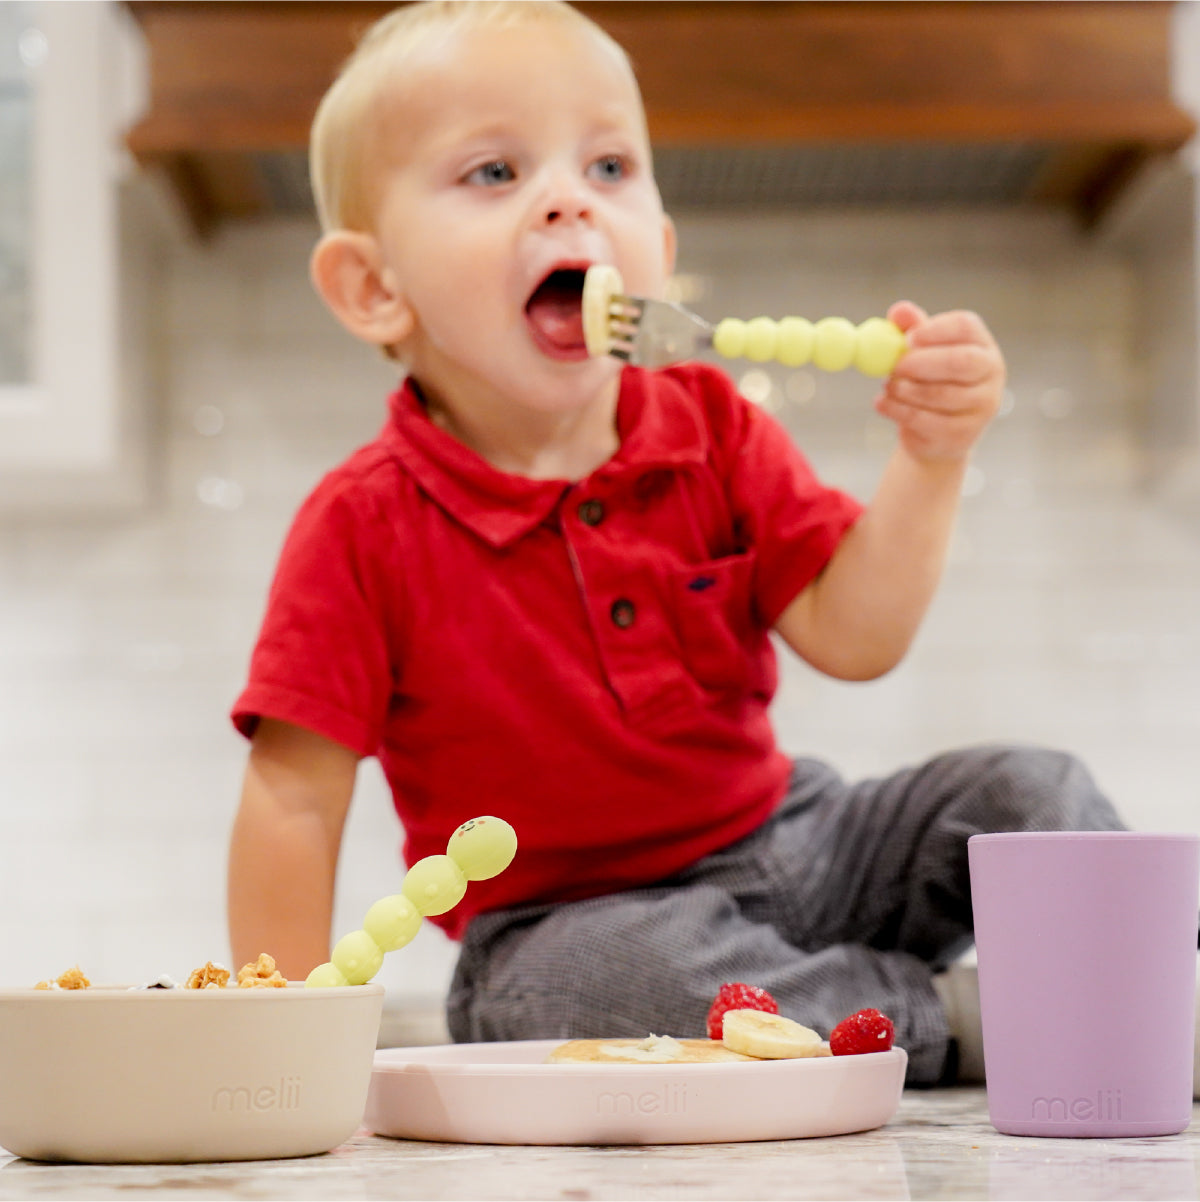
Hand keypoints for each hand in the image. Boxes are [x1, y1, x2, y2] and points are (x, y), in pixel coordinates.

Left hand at [876, 301, 1005, 463]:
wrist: (936, 433)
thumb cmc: (930, 382)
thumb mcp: (922, 352)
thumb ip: (912, 329)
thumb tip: (899, 310)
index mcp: (981, 344)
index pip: (966, 327)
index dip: (935, 330)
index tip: (908, 337)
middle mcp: (991, 372)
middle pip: (961, 361)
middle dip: (922, 362)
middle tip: (894, 366)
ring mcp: (982, 405)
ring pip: (941, 394)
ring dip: (904, 389)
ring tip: (887, 386)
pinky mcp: (963, 434)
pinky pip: (926, 420)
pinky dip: (897, 411)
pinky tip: (882, 403)